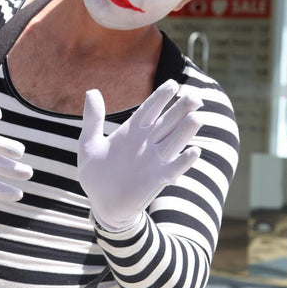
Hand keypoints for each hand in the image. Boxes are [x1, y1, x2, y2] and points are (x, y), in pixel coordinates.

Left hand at [78, 80, 202, 231]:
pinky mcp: (157, 179)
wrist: (101, 203)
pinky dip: (184, 161)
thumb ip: (92, 119)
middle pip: (168, 121)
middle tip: (195, 97)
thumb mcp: (88, 143)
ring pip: (175, 141)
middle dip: (182, 109)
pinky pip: (174, 168)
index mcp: (132, 130)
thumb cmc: (95, 172)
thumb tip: (92, 91)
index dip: (161, 97)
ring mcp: (154, 160)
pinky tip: (194, 151)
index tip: (173, 84)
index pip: (150, 109)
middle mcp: (147, 142)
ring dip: (187, 131)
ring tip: (197, 117)